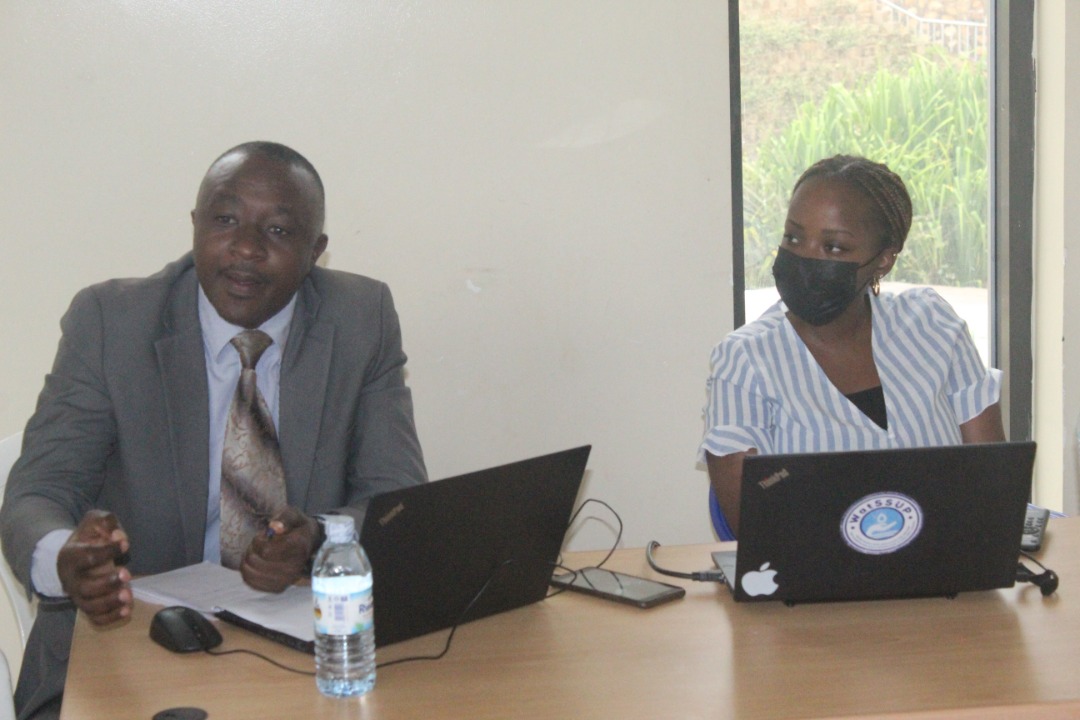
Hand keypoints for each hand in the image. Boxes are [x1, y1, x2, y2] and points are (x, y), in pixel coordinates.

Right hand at [57, 510, 131, 625]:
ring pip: (90, 606)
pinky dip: (110, 618)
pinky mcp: (87, 606)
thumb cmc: (88, 538)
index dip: (107, 551)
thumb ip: (107, 522)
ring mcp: (79, 596)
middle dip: (107, 583)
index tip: (124, 544)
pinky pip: (95, 618)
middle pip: (86, 588)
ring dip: (110, 602)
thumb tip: (118, 536)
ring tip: (128, 595)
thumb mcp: (94, 522)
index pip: (87, 557)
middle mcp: (72, 580)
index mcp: (71, 557)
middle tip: (126, 573)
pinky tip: (127, 610)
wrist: (73, 558)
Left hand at [240, 506, 318, 592]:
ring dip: (249, 560)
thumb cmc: (297, 528)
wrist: (309, 546)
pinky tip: (255, 564)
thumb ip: (284, 518)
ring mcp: (287, 580)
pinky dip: (248, 572)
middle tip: (260, 543)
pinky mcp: (278, 588)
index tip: (265, 534)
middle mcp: (295, 566)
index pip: (266, 551)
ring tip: (258, 553)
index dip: (259, 540)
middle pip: (256, 561)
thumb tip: (274, 527)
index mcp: (299, 546)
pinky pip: (251, 582)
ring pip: (251, 572)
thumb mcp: (293, 515)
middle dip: (252, 549)